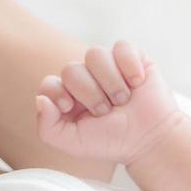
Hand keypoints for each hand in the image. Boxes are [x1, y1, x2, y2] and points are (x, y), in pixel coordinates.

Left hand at [36, 41, 184, 164]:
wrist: (149, 140)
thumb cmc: (112, 142)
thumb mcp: (74, 143)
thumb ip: (48, 127)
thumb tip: (41, 99)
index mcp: (68, 96)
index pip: (49, 83)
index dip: (57, 93)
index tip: (71, 107)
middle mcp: (86, 78)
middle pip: (71, 69)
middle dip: (90, 94)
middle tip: (106, 111)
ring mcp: (108, 65)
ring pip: (95, 54)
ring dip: (110, 82)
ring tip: (123, 100)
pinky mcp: (131, 57)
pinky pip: (122, 46)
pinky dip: (129, 65)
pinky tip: (137, 83)